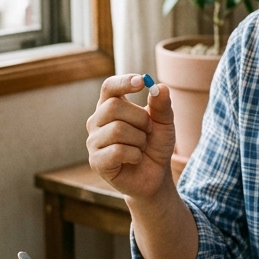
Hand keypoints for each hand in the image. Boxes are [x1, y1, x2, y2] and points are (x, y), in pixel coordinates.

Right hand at [86, 75, 175, 197]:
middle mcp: (97, 121)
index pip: (109, 87)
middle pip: (113, 106)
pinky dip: (135, 155)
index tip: (141, 82)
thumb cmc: (155, 146)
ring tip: (141, 147)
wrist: (155, 176)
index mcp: (110, 107)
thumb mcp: (164, 123)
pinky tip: (135, 158)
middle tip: (148, 130)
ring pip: (117, 129)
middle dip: (140, 118)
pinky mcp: (96, 162)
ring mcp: (94, 142)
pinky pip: (117, 151)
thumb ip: (162, 106)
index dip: (123, 82)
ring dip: (139, 139)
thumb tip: (159, 87)